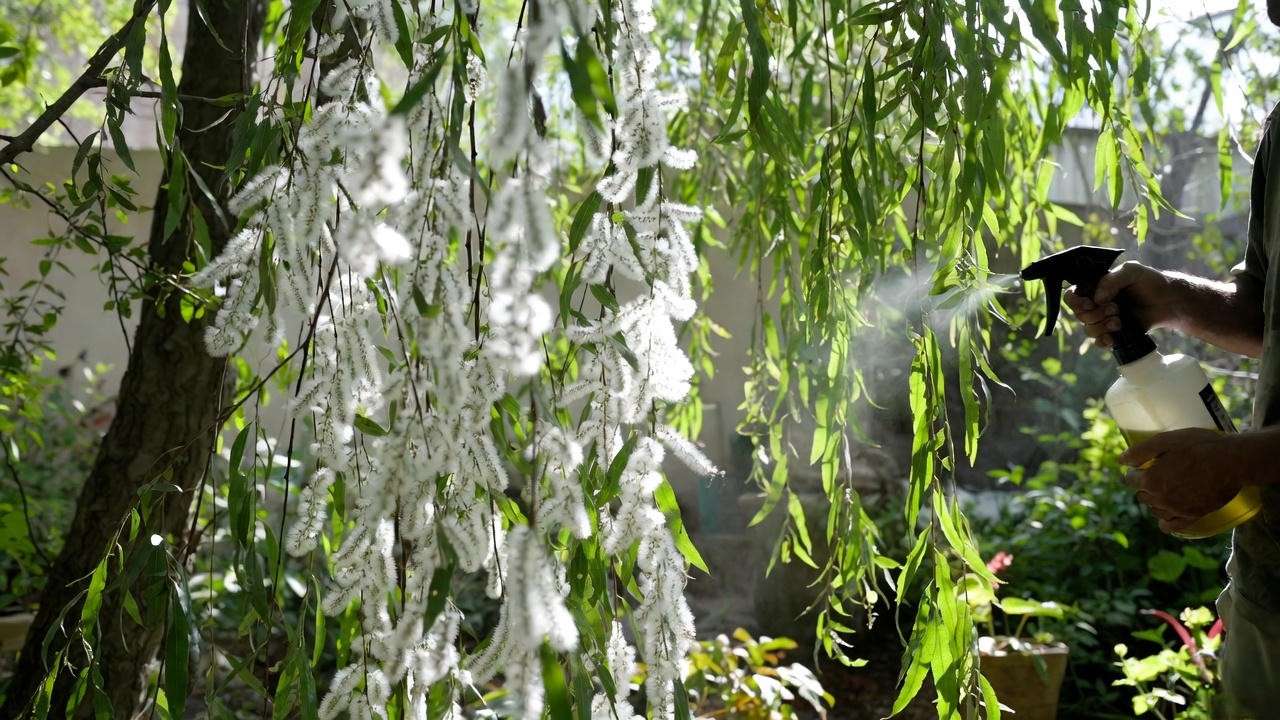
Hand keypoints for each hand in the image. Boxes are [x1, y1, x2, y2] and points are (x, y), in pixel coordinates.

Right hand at [1063, 261, 1179, 347]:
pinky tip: (1113, 340)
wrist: (1169, 301)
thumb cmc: (1151, 282)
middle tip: (1116, 309)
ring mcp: (1104, 319)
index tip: (1091, 303)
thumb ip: (1111, 280)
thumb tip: (1097, 299)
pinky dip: (1103, 342)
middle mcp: (1096, 303)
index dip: (1076, 302)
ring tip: (1120, 323)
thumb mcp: (1132, 271)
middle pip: (1079, 315)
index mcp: (1095, 287)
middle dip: (1096, 315)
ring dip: (1102, 327)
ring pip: (1088, 329)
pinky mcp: (1114, 332)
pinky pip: (1099, 342)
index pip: (1071, 295)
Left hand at [1119, 428, 1244, 533]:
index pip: (1129, 480)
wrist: (1233, 461)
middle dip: (1144, 486)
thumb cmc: (1199, 446)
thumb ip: (1140, 451)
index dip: (1133, 473)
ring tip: (1164, 491)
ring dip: (1154, 501)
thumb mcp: (1166, 440)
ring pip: (1155, 510)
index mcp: (1151, 480)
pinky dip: (1166, 523)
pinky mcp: (1193, 516)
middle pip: (1142, 495)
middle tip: (1155, 476)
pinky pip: (1172, 527)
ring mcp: (1177, 510)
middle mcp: (1161, 498)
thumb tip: (1121, 461)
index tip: (1138, 469)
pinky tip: (1167, 515)